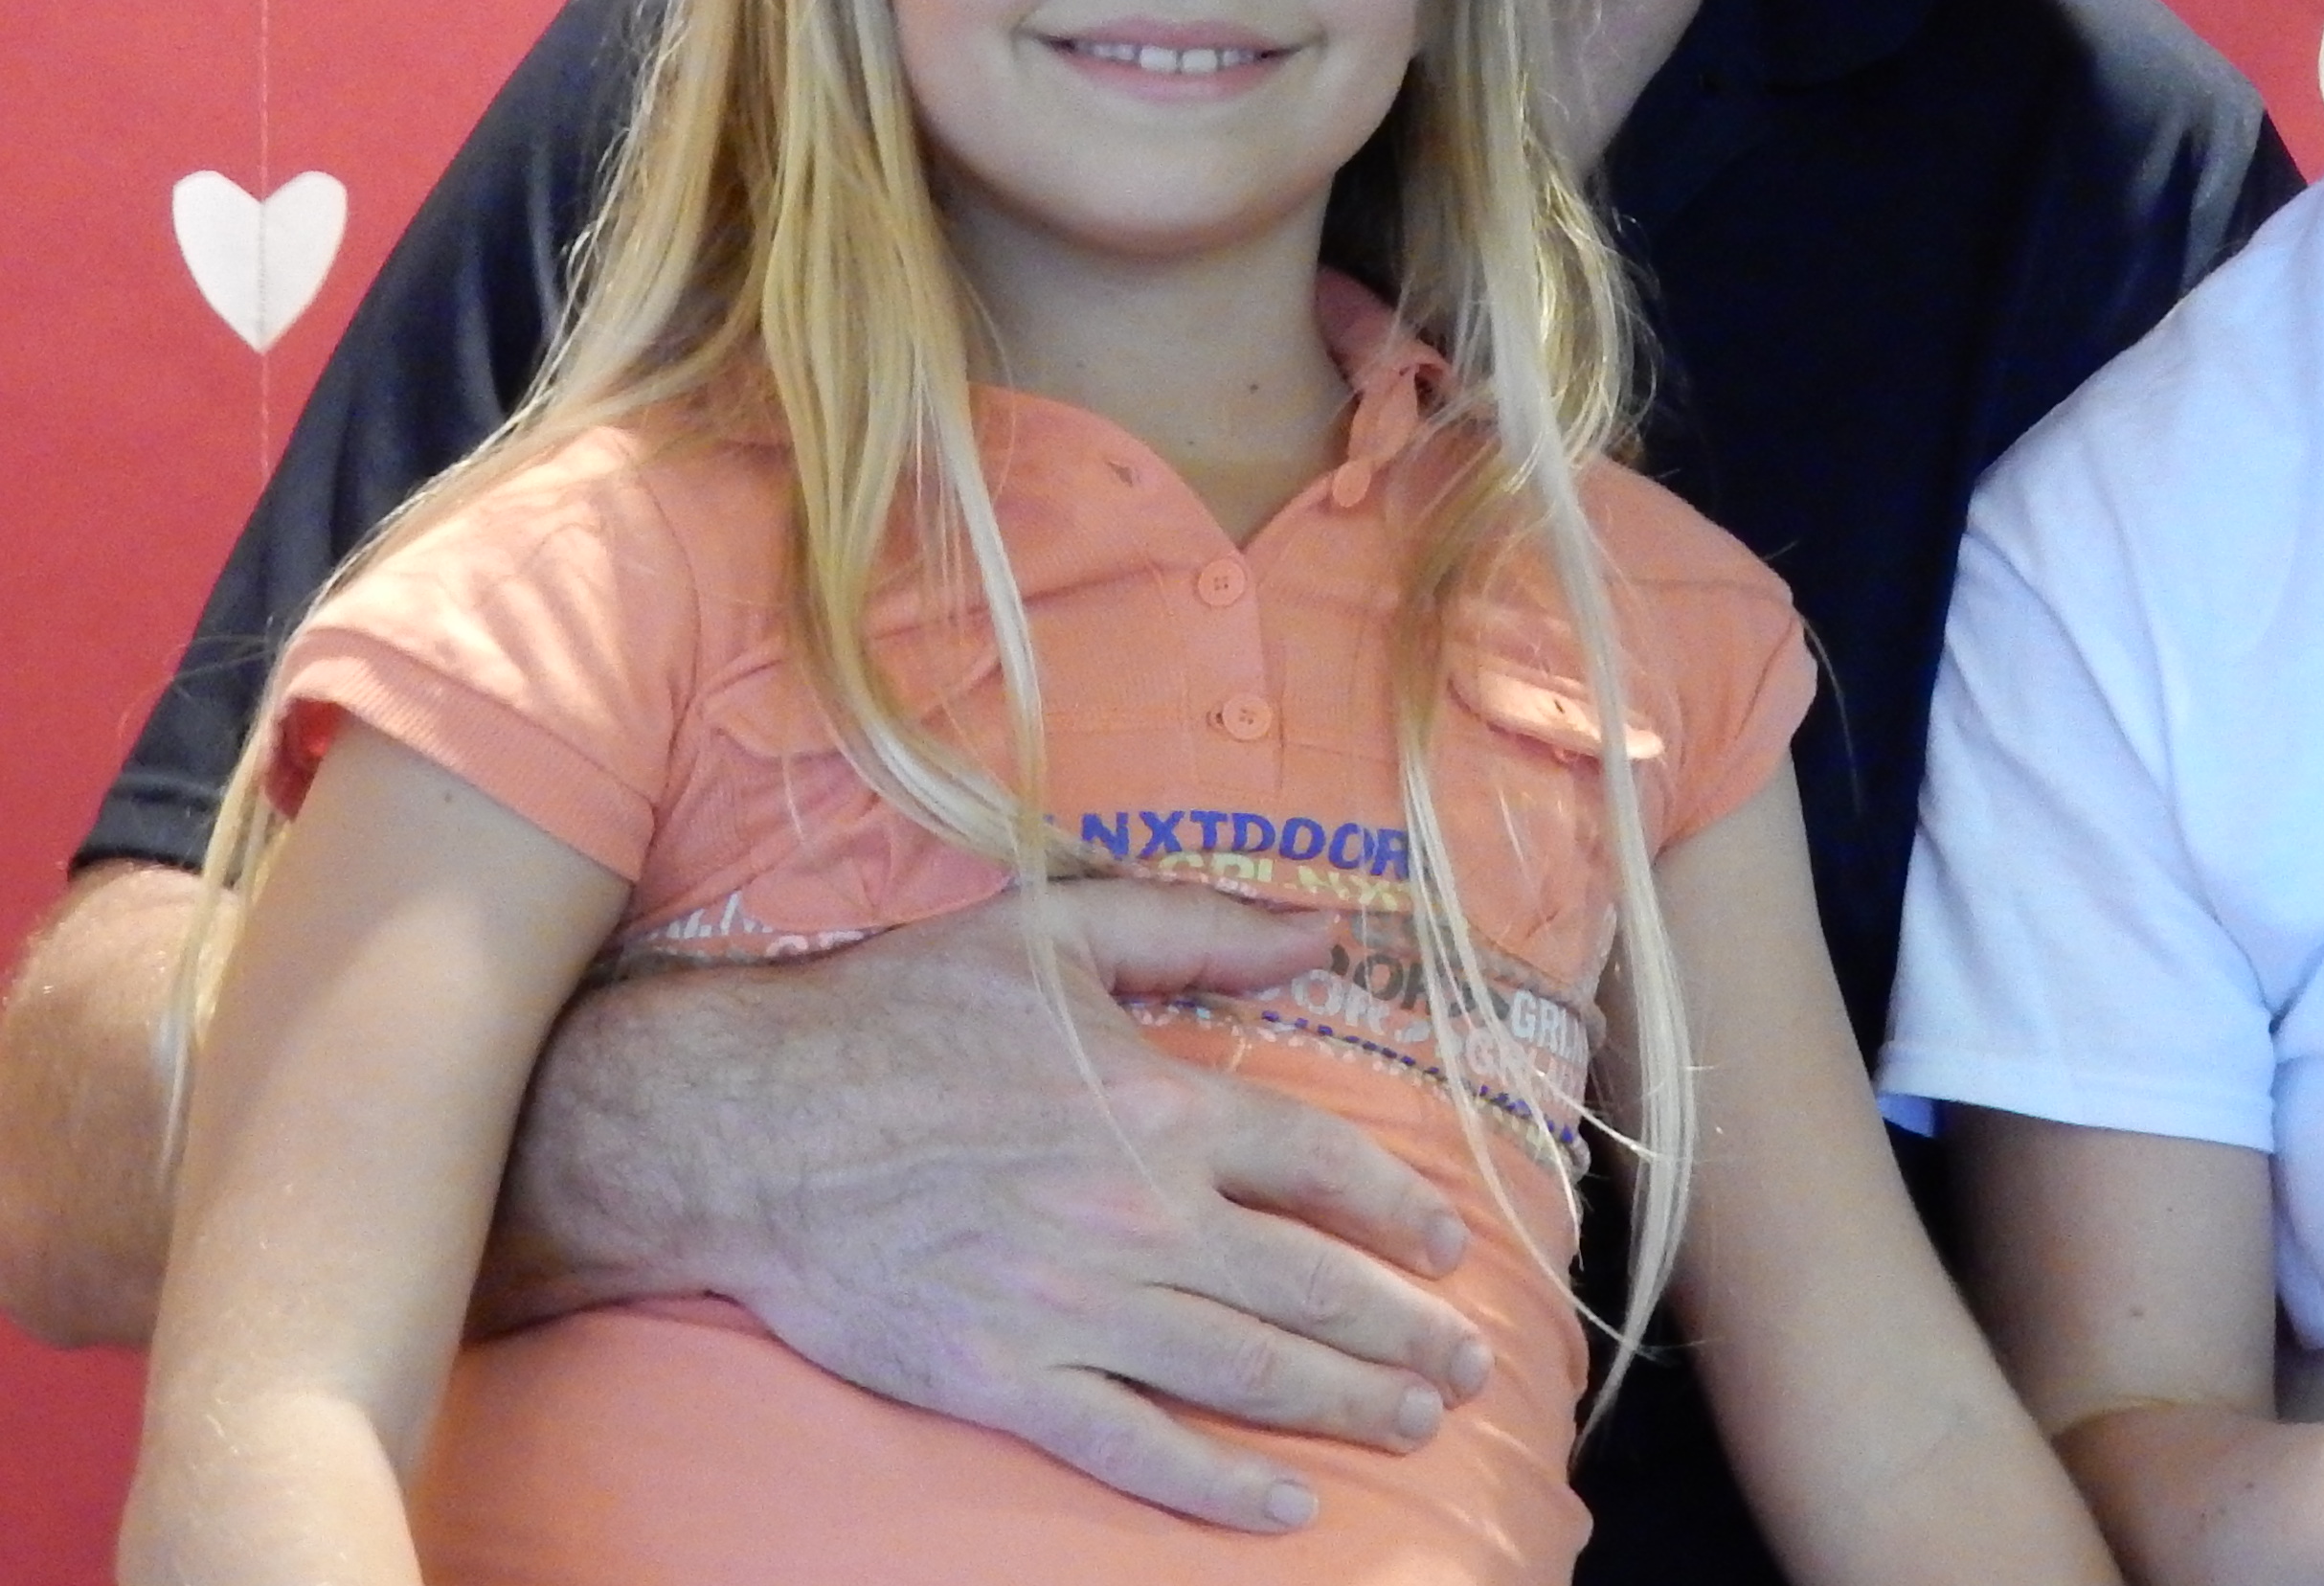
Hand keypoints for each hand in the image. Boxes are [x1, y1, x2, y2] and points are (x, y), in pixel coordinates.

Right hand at [505, 877, 1491, 1531]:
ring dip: (1346, 1403)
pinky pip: (1137, 1447)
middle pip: (1310, 1286)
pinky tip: (1289, 1505)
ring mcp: (1077, 1310)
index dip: (1400, 1214)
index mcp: (1166, 1107)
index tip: (1448, 1249)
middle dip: (1404, 1334)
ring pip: (1248, 1371)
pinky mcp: (1006, 1380)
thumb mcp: (1058, 928)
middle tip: (1466, 1367)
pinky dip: (1222, 1486)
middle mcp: (1142, 1217)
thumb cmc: (901, 1015)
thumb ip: (1201, 925)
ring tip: (1415, 1421)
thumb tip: (1326, 924)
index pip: (1324, 1168)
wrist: (751, 1126)